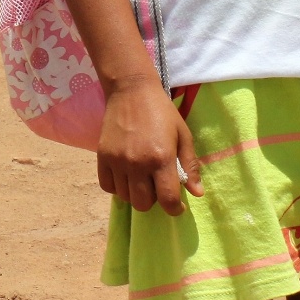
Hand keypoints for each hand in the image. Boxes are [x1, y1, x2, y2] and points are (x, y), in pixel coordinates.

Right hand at [97, 81, 202, 215]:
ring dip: (135, 193)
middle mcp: (138, 163)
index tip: (176, 205)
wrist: (131, 90)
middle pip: (143, 204)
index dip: (174, 208)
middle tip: (157, 187)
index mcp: (162, 158)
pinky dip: (117, 187)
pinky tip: (125, 176)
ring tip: (141, 179)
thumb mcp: (183, 136)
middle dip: (154, 201)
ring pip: (125, 197)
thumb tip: (197, 193)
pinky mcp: (102, 156)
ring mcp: (117, 160)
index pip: (167, 200)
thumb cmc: (162, 112)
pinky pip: (107, 186)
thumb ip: (190, 166)